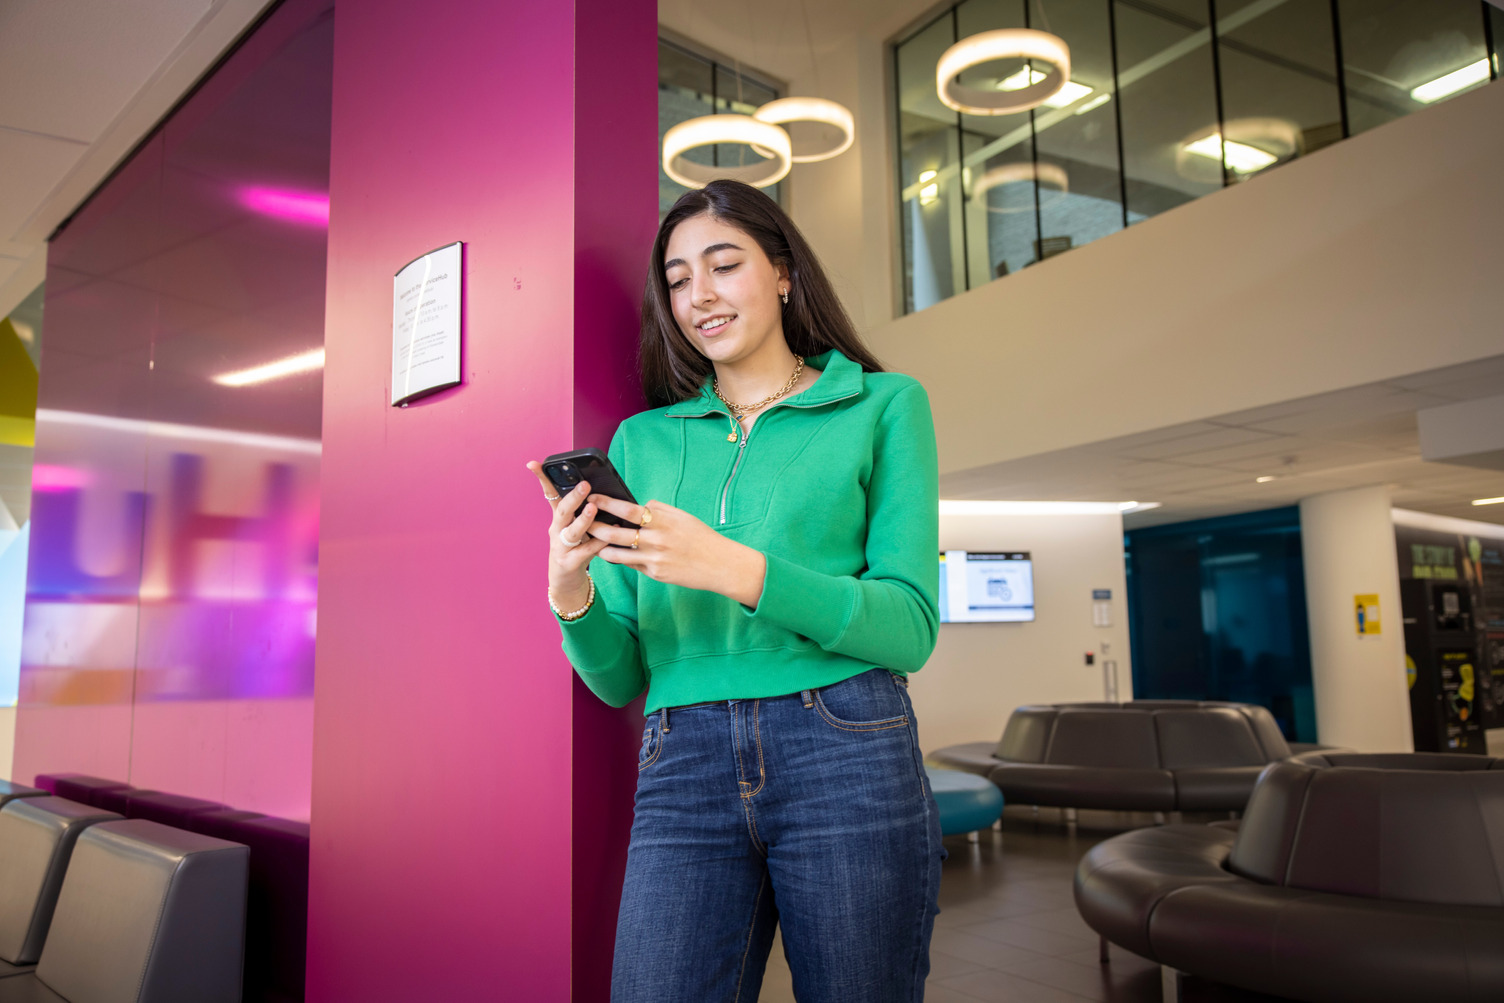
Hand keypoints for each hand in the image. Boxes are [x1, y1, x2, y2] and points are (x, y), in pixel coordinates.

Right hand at [526, 461, 609, 607]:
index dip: (542, 479)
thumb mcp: (576, 529)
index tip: (534, 463)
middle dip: (573, 497)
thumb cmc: (575, 550)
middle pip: (562, 511)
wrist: (565, 582)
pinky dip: (597, 544)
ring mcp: (560, 547)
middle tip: (585, 485)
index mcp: (558, 519)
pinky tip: (607, 539)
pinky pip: (584, 552)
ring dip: (583, 520)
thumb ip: (583, 512)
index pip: (550, 495)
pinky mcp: (568, 563)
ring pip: (572, 532)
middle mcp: (556, 531)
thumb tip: (601, 492)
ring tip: (593, 509)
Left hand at [585, 495, 766, 607]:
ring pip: (617, 554)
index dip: (607, 503)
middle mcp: (655, 539)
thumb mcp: (682, 516)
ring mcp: (654, 559)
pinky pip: (631, 565)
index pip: (627, 510)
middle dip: (595, 526)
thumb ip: (658, 509)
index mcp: (662, 521)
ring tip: (591, 540)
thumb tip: (639, 505)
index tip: (592, 498)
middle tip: (582, 520)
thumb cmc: (700, 537)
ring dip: (601, 547)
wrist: (719, 564)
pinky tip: (612, 554)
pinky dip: (621, 558)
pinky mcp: (655, 574)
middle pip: (615, 533)